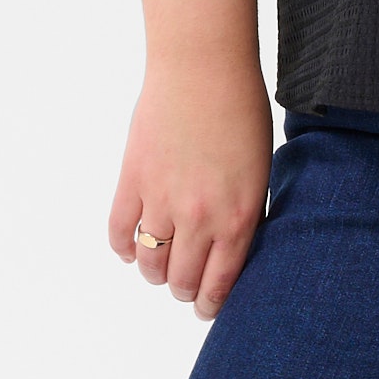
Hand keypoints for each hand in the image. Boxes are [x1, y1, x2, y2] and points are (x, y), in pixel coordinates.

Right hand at [109, 49, 273, 316]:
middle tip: (184, 289)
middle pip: (182, 279)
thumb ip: (245, 214)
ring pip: (150, 263)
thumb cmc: (241, 112)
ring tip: (159, 271)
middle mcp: (200, 218)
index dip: (211, 304)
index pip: (220, 283)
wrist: (204, 69)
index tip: (207, 309)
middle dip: (184, 291)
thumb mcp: (259, 172)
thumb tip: (231, 250)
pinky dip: (123, 249)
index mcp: (239, 217)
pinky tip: (130, 250)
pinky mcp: (132, 180)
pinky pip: (119, 232)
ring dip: (154, 274)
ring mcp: (162, 200)